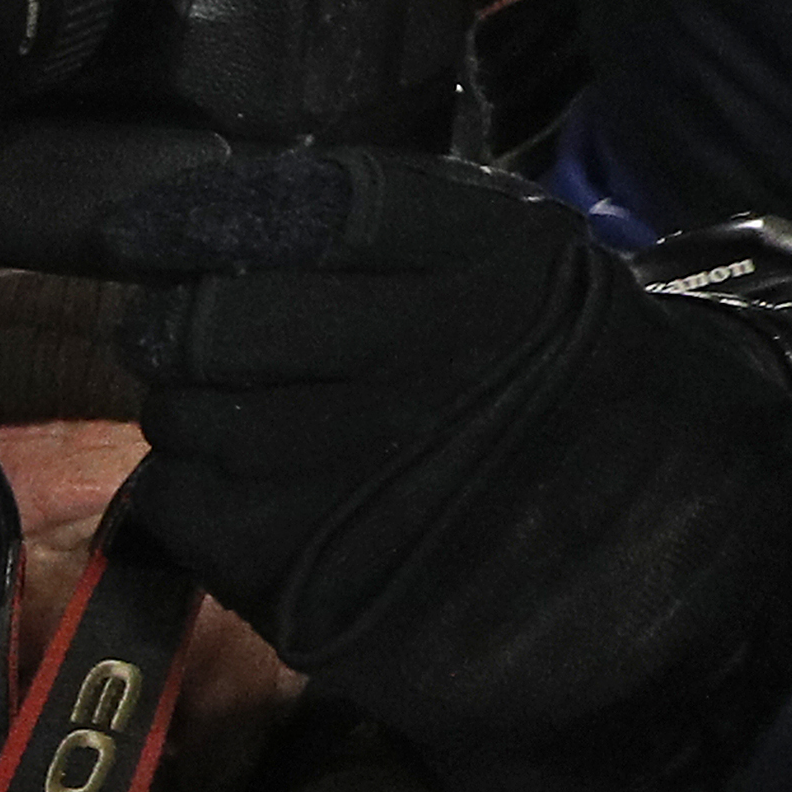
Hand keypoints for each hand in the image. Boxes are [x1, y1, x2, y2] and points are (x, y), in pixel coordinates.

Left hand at [111, 143, 791, 739]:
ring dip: (190, 411)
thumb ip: (369, 227)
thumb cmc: (544, 373)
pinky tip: (255, 485)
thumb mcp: (505, 259)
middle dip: (178, 324)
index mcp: (495, 265)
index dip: (206, 216)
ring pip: (188, 420)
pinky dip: (195, 489)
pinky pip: (188, 506)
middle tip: (184, 333)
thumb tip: (193, 215)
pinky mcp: (326, 579)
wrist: (651, 540)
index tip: (140, 230)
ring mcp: (380, 484)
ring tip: (246, 416)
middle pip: (218, 324)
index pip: (315, 212)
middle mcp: (440, 368)